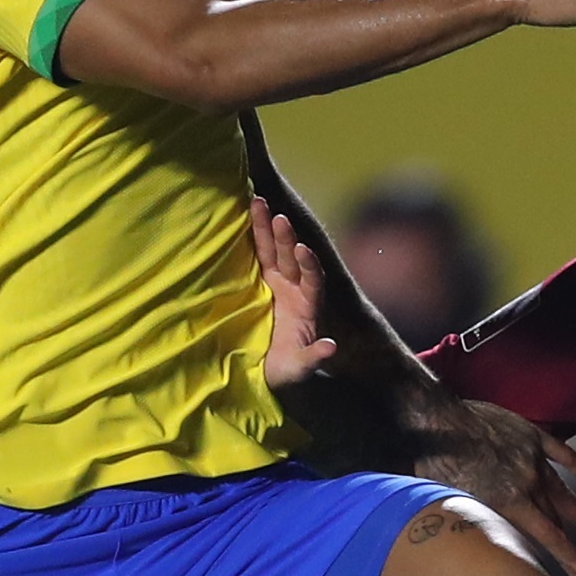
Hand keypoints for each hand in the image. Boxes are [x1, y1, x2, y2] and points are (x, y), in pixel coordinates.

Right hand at [248, 202, 337, 389]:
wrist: (262, 372)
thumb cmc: (283, 371)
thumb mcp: (298, 369)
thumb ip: (314, 358)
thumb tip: (331, 348)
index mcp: (307, 307)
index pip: (313, 281)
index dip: (309, 265)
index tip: (302, 250)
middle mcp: (294, 290)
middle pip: (291, 258)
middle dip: (285, 237)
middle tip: (278, 216)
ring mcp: (275, 284)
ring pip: (271, 251)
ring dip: (266, 229)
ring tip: (259, 203)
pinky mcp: (256, 283)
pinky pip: (254, 256)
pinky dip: (249, 238)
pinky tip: (244, 216)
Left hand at [401, 394, 575, 575]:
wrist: (438, 419)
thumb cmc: (437, 462)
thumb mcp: (453, 505)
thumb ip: (476, 523)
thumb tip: (480, 542)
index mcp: (509, 503)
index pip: (548, 537)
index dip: (571, 558)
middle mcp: (528, 484)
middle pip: (556, 520)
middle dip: (574, 544)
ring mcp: (533, 459)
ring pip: (563, 492)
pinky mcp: (533, 437)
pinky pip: (564, 455)